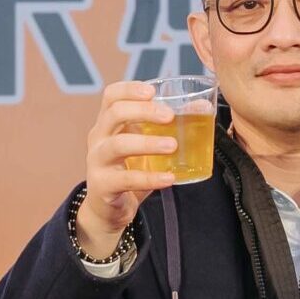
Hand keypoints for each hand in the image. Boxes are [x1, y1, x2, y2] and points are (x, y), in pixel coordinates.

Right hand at [74, 80, 181, 259]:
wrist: (108, 209)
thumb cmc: (129, 170)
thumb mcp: (144, 145)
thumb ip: (166, 128)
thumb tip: (202, 108)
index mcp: (107, 123)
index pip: (111, 96)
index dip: (129, 89)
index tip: (152, 91)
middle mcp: (98, 138)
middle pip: (114, 114)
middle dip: (143, 111)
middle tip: (169, 116)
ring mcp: (97, 162)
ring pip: (117, 145)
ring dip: (147, 143)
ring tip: (173, 146)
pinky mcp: (102, 186)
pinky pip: (126, 179)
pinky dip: (150, 178)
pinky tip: (169, 178)